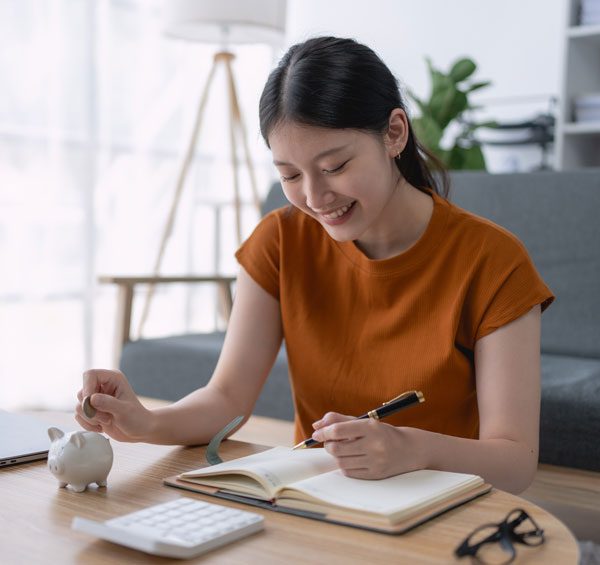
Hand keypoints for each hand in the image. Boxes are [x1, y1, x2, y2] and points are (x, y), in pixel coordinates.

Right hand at [75, 369, 154, 442]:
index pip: (90, 374)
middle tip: (106, 417)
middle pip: (82, 393)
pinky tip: (101, 426)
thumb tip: (91, 399)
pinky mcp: (92, 410)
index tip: (91, 402)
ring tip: (107, 420)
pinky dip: (88, 424)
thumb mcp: (125, 410)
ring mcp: (96, 398)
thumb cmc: (137, 418)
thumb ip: (108, 403)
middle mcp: (103, 386)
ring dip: (91, 418)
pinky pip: (79, 416)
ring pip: (79, 406)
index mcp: (113, 378)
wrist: (138, 431)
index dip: (87, 388)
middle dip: (91, 409)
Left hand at [311, 412, 426, 479]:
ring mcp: (375, 462)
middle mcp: (374, 445)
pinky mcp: (375, 475)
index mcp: (371, 427)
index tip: (317, 434)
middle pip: (337, 448)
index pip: (338, 430)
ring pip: (341, 461)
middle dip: (328, 445)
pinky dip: (345, 465)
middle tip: (330, 442)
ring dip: (336, 455)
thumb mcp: (364, 421)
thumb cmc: (382, 433)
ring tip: (342, 450)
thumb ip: (340, 420)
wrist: (409, 449)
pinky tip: (351, 459)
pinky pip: (349, 472)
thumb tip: (317, 425)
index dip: (323, 432)